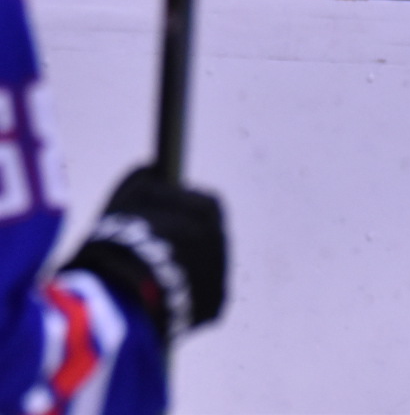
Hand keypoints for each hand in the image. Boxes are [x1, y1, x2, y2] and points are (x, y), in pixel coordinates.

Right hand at [62, 166, 226, 343]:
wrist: (123, 300)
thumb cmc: (122, 242)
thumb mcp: (125, 199)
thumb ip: (144, 177)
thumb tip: (153, 169)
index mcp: (208, 210)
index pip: (198, 204)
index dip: (175, 211)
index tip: (155, 219)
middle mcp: (222, 240)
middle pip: (203, 236)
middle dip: (180, 241)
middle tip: (149, 251)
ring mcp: (221, 274)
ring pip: (200, 266)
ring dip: (181, 267)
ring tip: (147, 276)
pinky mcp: (215, 305)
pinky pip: (198, 295)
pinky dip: (180, 294)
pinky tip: (156, 297)